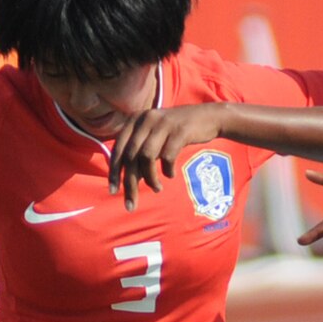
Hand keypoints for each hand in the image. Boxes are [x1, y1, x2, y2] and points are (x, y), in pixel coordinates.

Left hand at [107, 103, 227, 209]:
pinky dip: (167, 170)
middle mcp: (146, 119)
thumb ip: (139, 150)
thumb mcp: (154, 135)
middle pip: (131, 156)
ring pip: (146, 157)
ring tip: (156, 188)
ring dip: (149, 178)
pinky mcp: (180, 130)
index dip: (114, 172)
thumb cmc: (177, 132)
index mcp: (135, 120)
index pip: (118, 149)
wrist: (209, 117)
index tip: (113, 191)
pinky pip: (168, 156)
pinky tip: (170, 175)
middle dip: (130, 183)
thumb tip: (126, 178)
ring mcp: (163, 123)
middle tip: (131, 204)